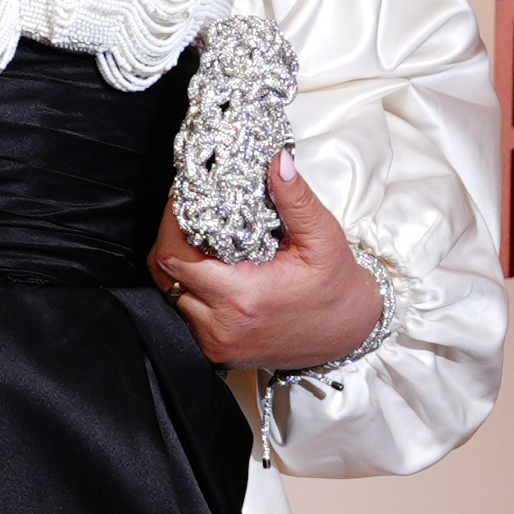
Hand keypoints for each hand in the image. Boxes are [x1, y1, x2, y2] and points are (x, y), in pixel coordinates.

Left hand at [149, 153, 383, 372]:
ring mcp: (217, 343)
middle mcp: (221, 326)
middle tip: (190, 214)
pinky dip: (191, 291)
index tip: (185, 200)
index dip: (172, 223)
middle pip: (165, 275)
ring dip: (180, 267)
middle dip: (171, 240)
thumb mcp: (322, 237)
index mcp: (241, 297)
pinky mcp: (218, 353)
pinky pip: (186, 315)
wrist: (347, 332)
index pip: (175, 256)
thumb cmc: (335, 285)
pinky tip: (211, 271)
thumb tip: (278, 161)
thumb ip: (296, 199)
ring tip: (200, 241)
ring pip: (172, 296)